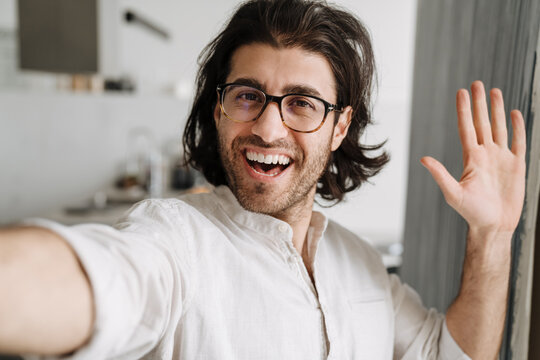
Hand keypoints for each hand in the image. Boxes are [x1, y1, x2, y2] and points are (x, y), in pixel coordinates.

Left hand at [421, 81, 525, 233]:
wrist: (493, 226)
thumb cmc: (471, 212)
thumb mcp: (453, 193)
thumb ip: (440, 174)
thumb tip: (423, 159)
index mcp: (470, 158)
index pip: (466, 128)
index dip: (464, 110)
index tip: (462, 92)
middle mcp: (485, 154)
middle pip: (482, 123)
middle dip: (479, 104)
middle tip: (477, 83)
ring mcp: (501, 159)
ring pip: (500, 128)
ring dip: (497, 110)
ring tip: (495, 91)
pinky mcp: (516, 166)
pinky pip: (519, 142)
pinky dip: (518, 128)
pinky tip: (515, 114)